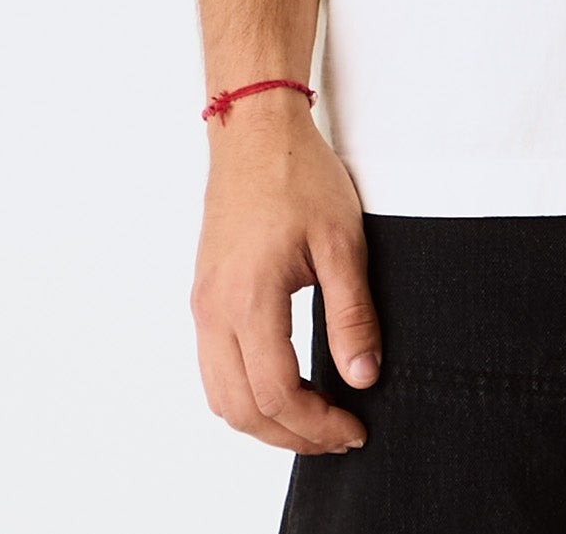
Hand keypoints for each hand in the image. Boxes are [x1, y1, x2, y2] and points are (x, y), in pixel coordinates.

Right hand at [190, 90, 380, 453]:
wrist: (253, 130)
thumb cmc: (297, 173)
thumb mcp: (341, 240)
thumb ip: (352, 314)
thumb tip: (363, 375)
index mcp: (249, 298)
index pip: (278, 393)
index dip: (317, 424)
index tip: (353, 427)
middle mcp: (214, 310)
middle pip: (242, 409)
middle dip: (291, 435)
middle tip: (337, 434)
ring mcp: (203, 304)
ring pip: (221, 396)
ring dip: (264, 420)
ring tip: (312, 419)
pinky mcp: (203, 296)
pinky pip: (213, 368)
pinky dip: (244, 394)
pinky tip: (282, 386)